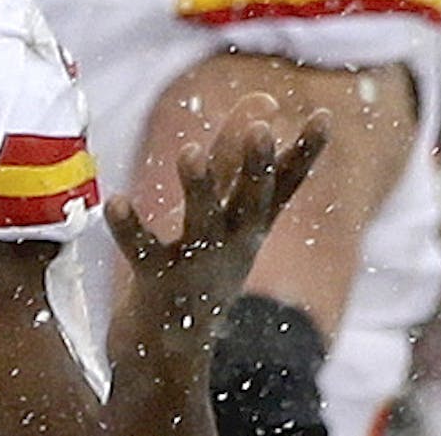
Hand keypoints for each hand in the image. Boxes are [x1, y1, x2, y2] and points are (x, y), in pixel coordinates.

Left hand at [107, 93, 328, 330]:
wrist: (172, 343)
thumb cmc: (204, 262)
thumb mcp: (228, 210)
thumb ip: (238, 154)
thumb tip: (265, 96)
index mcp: (251, 224)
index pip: (285, 184)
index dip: (306, 152)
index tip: (325, 117)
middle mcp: (232, 243)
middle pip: (251, 202)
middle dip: (257, 166)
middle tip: (263, 129)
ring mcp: (198, 264)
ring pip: (202, 223)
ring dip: (198, 188)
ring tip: (189, 151)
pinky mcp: (159, 282)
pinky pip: (142, 251)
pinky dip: (129, 228)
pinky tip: (115, 201)